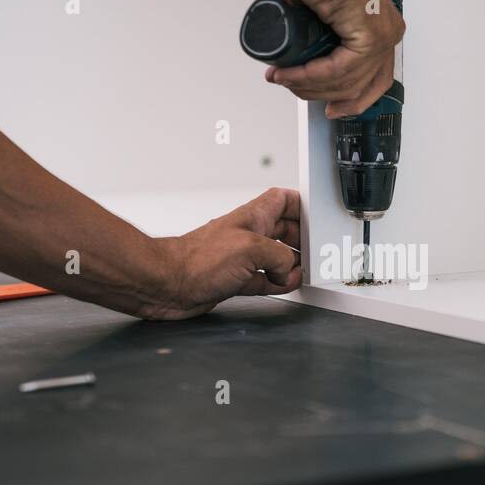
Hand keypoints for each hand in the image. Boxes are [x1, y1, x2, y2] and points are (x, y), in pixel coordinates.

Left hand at [143, 188, 301, 319]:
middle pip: (284, 230)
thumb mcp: (251, 249)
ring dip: (291, 265)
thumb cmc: (197, 260)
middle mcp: (248, 235)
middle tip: (316, 251)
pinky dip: (277, 282)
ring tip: (303, 271)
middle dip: (302, 240)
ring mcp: (241, 258)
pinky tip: (285, 284)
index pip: (283, 200)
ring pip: (276, 257)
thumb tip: (289, 269)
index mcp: (253, 217)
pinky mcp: (234, 280)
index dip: (302, 205)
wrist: (166, 284)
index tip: (317, 216)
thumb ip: (279, 256)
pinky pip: (264, 279)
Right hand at [265, 0, 404, 118]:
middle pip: (362, 86)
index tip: (332, 109)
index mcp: (382, 26)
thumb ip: (320, 37)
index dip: (351, 100)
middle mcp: (389, 32)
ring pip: (346, 82)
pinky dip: (310, 76)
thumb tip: (303, 57)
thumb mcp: (321, 14)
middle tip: (295, 91)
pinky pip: (339, 72)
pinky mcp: (371, 39)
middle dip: (325, 96)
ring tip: (283, 77)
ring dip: (309, 85)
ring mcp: (384, 37)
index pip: (375, 78)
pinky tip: (291, 74)